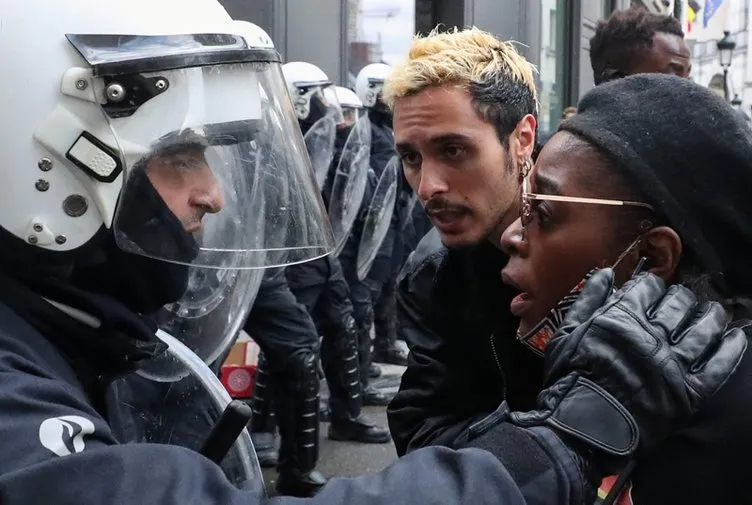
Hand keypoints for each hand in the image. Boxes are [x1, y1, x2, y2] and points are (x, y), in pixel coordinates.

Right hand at [515, 269, 745, 466]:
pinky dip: (730, 351)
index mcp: (623, 318)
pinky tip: (736, 338)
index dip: (651, 284)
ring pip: (703, 331)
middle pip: (679, 304)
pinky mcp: (688, 392)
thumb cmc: (570, 377)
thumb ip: (587, 300)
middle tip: (682, 300)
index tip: (651, 288)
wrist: (583, 425)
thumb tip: (605, 273)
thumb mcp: (567, 333)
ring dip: (712, 317)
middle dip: (682, 297)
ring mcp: (674, 364)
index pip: (647, 288)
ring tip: (716, 312)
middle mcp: (653, 336)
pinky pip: (717, 367)